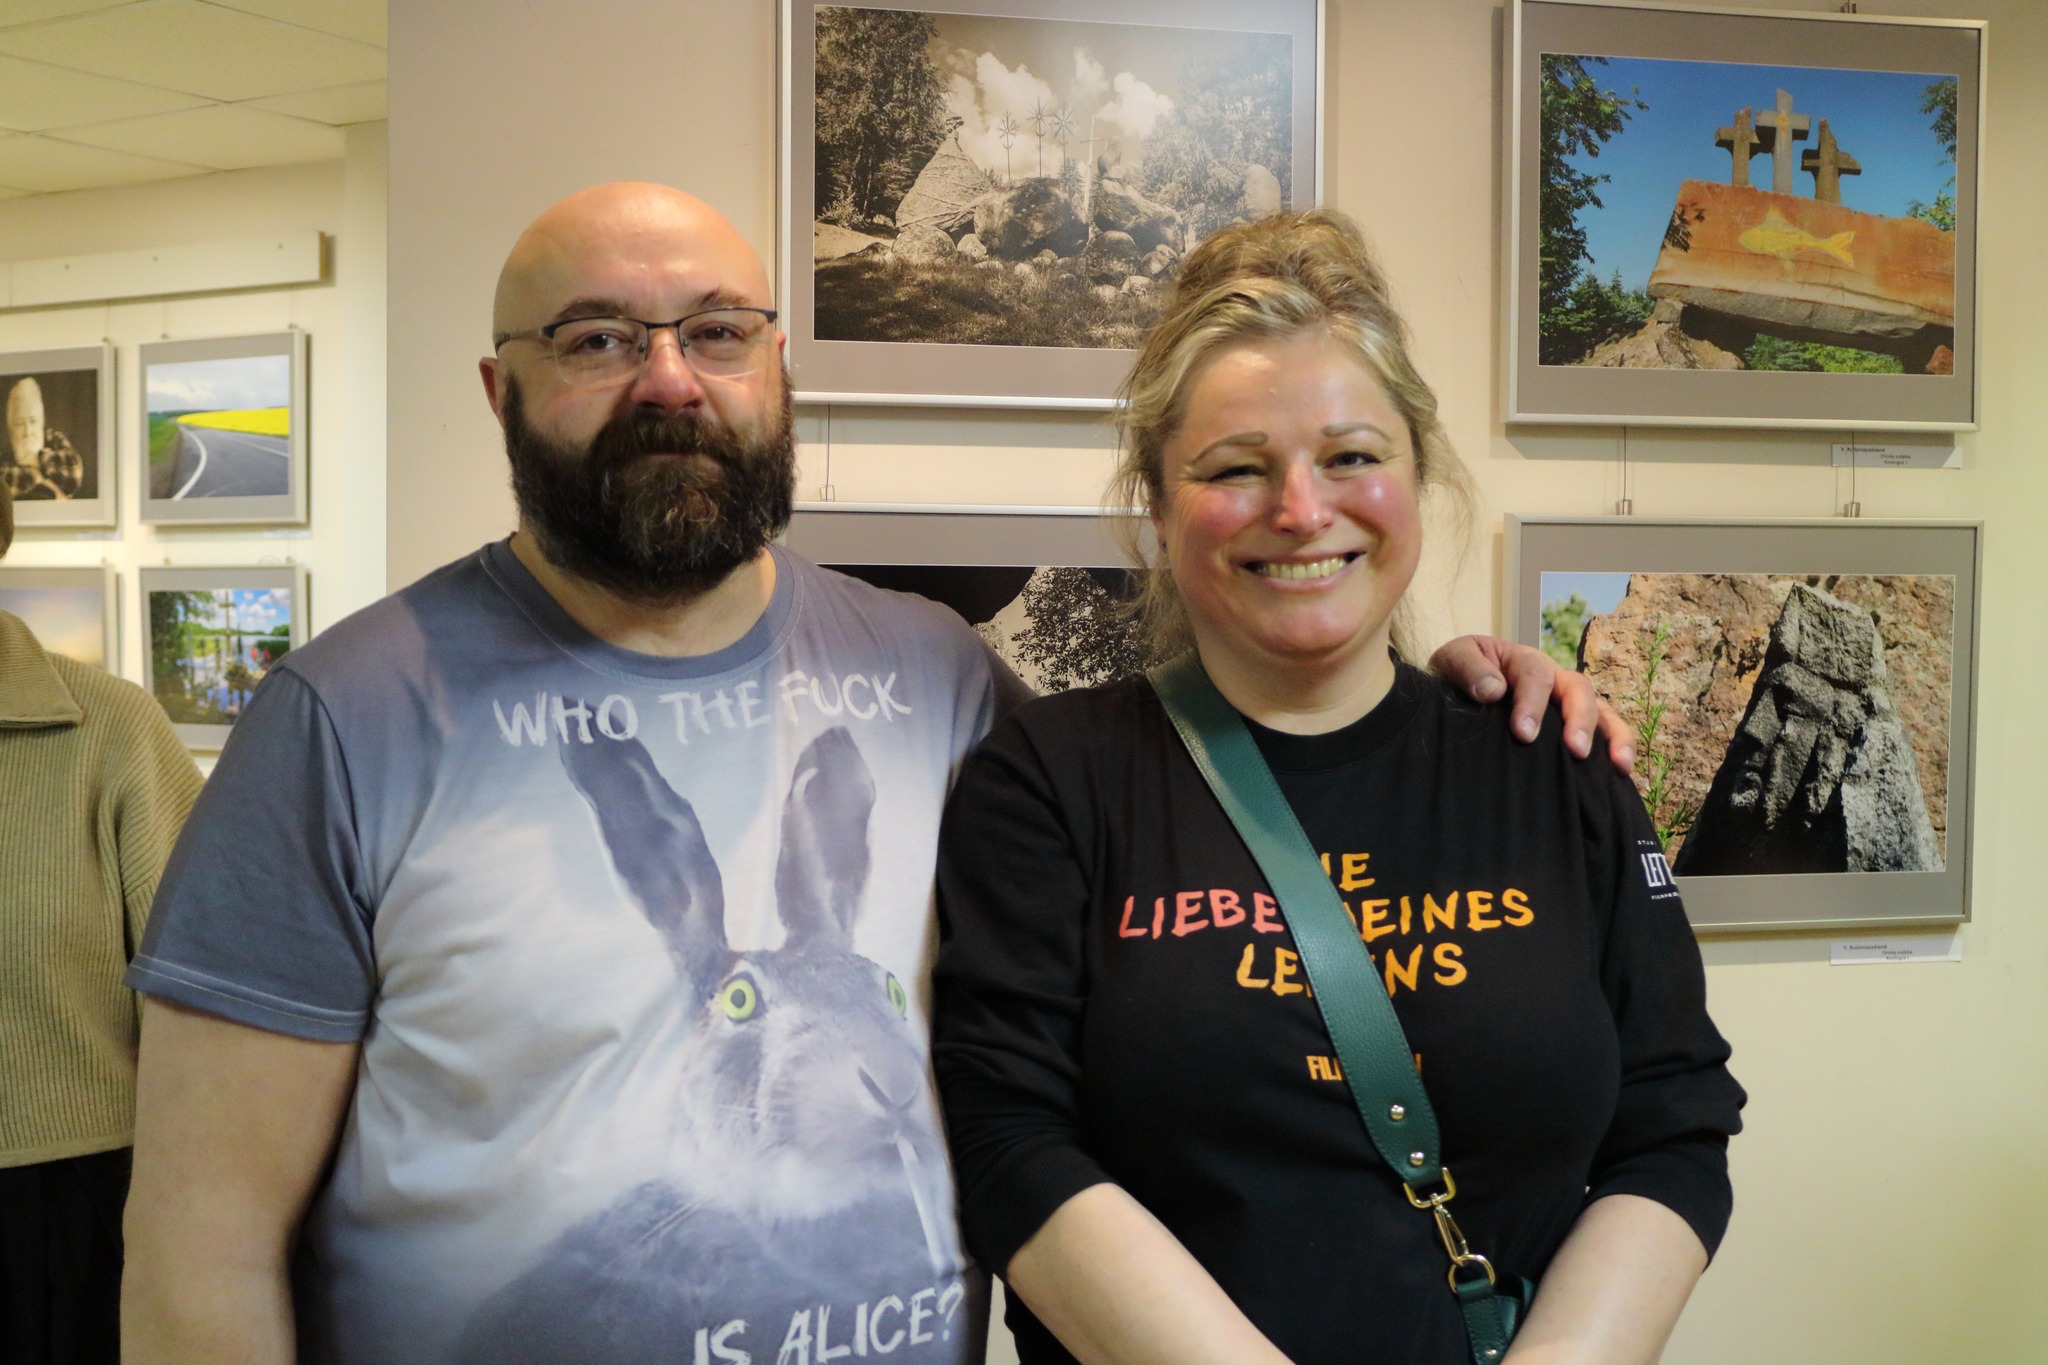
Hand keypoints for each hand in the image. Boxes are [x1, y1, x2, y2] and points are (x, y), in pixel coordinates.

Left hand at [1428, 636, 1634, 774]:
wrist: (1458, 688)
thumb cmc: (1458, 675)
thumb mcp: (1453, 660)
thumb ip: (1468, 668)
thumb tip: (1494, 690)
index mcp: (1522, 661)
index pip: (1535, 676)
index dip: (1532, 703)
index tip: (1524, 733)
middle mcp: (1553, 679)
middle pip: (1578, 689)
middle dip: (1580, 719)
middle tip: (1576, 751)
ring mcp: (1566, 703)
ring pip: (1602, 710)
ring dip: (1614, 735)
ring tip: (1619, 765)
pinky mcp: (1572, 727)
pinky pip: (1605, 734)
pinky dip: (1618, 750)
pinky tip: (1624, 776)